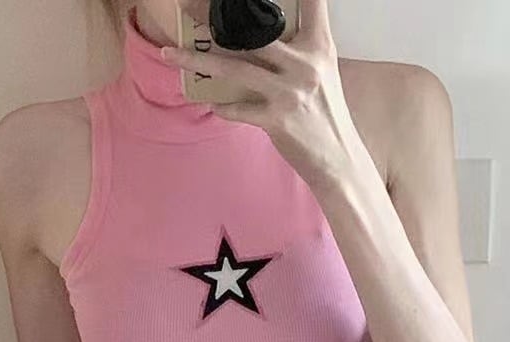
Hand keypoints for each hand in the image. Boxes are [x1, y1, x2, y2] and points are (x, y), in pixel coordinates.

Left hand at [162, 0, 356, 185]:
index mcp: (319, 45)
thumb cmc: (325, 113)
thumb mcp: (322, 70)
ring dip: (198, 61)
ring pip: (235, 66)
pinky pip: (237, 108)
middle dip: (217, 18)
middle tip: (189, 9)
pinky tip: (211, 102)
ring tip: (171, 54)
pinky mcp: (277, 120)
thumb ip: (298, 48)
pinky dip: (221, 106)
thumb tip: (261, 33)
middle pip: (254, 30)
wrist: (338, 158)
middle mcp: (305, 63)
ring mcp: (289, 91)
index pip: (312, 1)